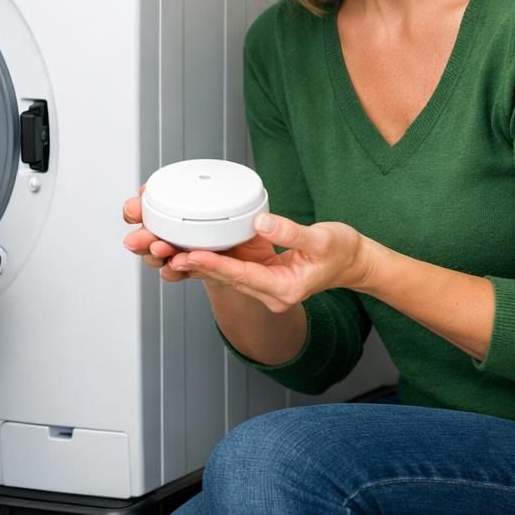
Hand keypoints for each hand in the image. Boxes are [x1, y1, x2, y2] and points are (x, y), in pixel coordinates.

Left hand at [166, 213, 378, 312]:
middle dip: (192, 263)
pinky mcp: (258, 274)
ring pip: (221, 275)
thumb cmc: (342, 252)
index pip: (241, 276)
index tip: (189, 254)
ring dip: (192, 262)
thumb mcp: (322, 239)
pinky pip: (228, 268)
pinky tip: (184, 247)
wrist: (353, 263)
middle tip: (162, 250)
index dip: (214, 265)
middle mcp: (269, 293)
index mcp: (285, 289)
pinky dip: (207, 258)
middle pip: (224, 279)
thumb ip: (291, 231)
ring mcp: (262, 286)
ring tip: (161, 248)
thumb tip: (261, 221)